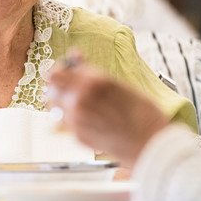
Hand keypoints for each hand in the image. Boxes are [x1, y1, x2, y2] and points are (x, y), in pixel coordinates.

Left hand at [46, 53, 169, 167]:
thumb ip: (92, 71)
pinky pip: (65, 122)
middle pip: (50, 89)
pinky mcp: (77, 136)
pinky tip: (89, 117)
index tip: (66, 70)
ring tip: (79, 102)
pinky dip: (71, 117)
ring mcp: (76, 120)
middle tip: (70, 85)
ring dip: (62, 102)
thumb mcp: (119, 84)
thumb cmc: (142, 113)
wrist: (150, 145)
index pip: (56, 72)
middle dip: (58, 86)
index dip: (60, 70)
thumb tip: (75, 56)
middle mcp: (79, 100)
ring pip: (54, 107)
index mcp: (91, 82)